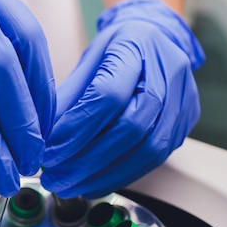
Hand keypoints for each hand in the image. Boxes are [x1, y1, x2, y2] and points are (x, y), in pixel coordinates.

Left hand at [40, 0, 204, 197]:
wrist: (157, 40)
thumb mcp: (86, 61)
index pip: (108, 95)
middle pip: (131, 127)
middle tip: (54, 177)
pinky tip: (92, 184)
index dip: (76, 128)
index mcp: (137, 46)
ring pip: (147, 150)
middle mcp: (168, 73)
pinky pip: (155, 160)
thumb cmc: (117, 49)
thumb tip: (41, 139)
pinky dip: (120, 176)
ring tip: (69, 186)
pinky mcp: (185, 126)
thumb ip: (67, 97)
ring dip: (103, 175)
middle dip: (86, 160)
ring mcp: (183, 101)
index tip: (48, 151)